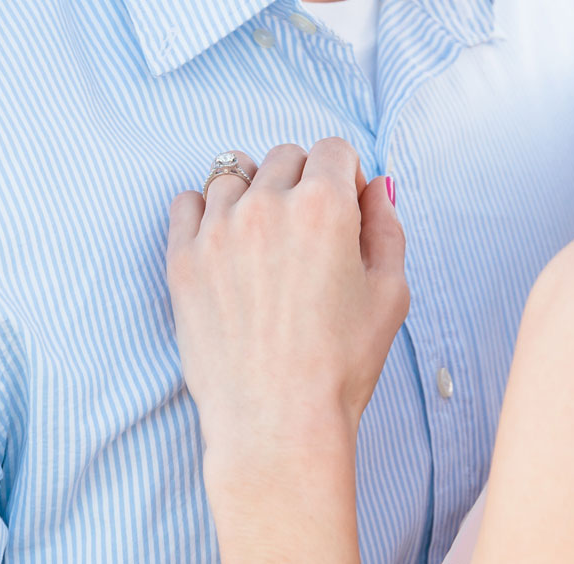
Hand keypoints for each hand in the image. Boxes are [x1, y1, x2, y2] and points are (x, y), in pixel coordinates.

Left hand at [164, 138, 408, 457]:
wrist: (278, 424)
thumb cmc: (341, 365)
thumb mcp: (391, 293)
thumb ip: (386, 227)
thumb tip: (375, 187)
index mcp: (324, 206)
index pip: (332, 149)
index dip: (344, 176)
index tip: (343, 208)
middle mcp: (267, 205)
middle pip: (284, 157)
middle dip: (302, 182)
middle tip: (307, 232)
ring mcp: (218, 230)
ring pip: (234, 174)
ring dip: (253, 194)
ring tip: (264, 241)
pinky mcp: (183, 259)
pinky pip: (187, 202)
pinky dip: (206, 212)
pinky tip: (225, 244)